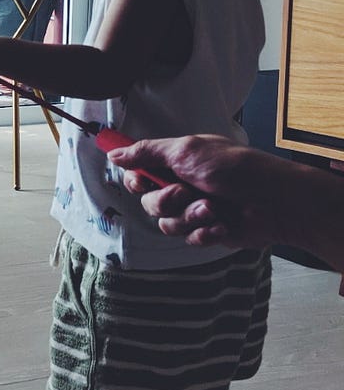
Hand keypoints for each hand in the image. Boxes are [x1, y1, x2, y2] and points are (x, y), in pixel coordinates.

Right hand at [107, 135, 283, 250]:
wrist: (274, 201)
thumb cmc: (236, 169)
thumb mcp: (186, 151)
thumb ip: (147, 152)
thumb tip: (115, 153)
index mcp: (175, 162)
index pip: (138, 172)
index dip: (135, 179)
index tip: (141, 180)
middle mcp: (181, 185)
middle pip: (147, 201)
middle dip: (165, 199)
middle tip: (185, 191)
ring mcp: (193, 209)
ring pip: (166, 223)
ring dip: (188, 216)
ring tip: (212, 208)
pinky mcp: (207, 231)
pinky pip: (189, 238)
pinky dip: (204, 231)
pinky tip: (221, 224)